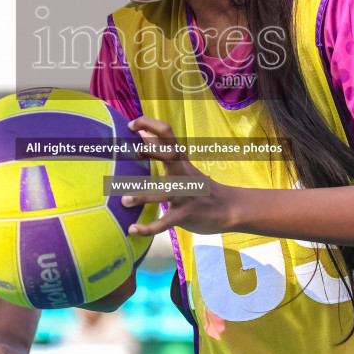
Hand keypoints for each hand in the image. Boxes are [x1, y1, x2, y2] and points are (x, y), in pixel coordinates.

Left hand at [124, 117, 234, 236]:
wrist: (229, 209)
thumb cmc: (198, 185)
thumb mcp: (181, 165)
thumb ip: (160, 150)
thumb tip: (141, 132)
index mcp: (179, 159)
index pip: (166, 133)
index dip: (147, 124)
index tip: (129, 126)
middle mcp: (182, 174)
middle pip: (168, 154)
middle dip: (150, 151)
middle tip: (131, 155)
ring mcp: (184, 195)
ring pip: (163, 193)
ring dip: (142, 197)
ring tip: (123, 201)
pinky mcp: (184, 215)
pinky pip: (164, 223)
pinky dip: (147, 228)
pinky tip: (132, 230)